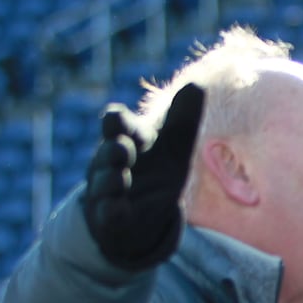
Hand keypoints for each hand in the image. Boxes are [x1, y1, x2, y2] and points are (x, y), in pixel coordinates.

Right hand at [83, 82, 203, 270]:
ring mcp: (109, 190)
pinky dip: (112, 210)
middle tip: (122, 149)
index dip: (119, 123)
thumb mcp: (174, 147)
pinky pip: (108, 213)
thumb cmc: (156, 171)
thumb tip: (197, 84)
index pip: (119, 124)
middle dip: (114, 149)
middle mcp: (114, 162)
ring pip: (106, 182)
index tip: (117, 119)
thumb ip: (183, 120)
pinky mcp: (110, 218)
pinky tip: (118, 209)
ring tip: (121, 177)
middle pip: (110, 151)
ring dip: (113, 179)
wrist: (135, 215)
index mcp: (131, 140)